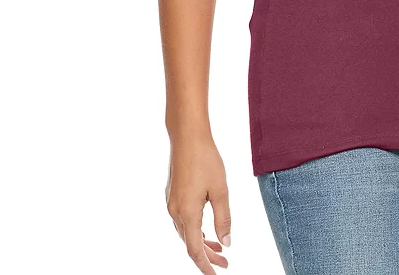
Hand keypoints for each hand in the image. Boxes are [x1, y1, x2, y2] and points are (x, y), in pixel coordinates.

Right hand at [165, 133, 231, 270]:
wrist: (187, 137)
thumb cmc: (206, 160)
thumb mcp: (220, 191)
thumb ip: (224, 219)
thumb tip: (227, 242)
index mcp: (187, 213)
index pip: (195, 250)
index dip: (206, 265)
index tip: (216, 273)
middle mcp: (175, 212)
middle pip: (190, 243)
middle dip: (207, 255)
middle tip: (225, 262)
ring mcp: (171, 203)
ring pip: (186, 232)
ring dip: (202, 242)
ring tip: (220, 247)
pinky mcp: (172, 195)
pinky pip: (183, 221)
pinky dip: (195, 229)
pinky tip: (206, 228)